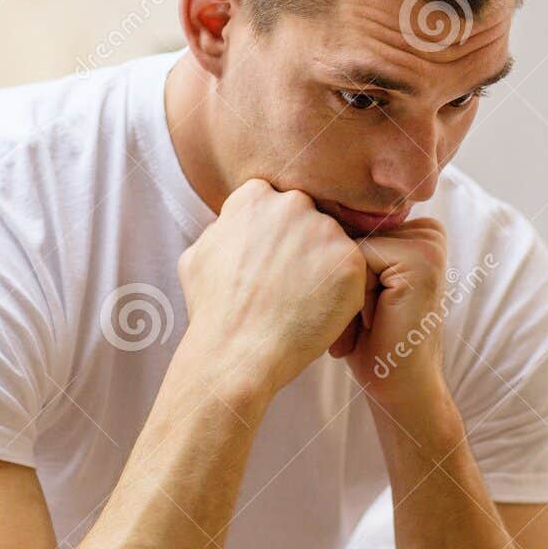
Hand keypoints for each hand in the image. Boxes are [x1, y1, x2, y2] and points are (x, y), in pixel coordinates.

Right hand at [177, 179, 366, 395]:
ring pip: (331, 242)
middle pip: (308, 215)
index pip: (275, 200)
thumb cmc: (213, 311)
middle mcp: (292, 204)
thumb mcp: (197, 256)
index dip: (274, 231)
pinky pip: (350, 270)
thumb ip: (221, 230)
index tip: (270, 258)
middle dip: (301, 242)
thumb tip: (230, 226)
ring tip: (301, 302)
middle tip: (289, 282)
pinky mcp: (349, 259)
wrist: (237, 352)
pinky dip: (340, 290)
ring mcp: (324, 229)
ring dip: (322, 266)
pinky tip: (318, 311)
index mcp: (254, 196)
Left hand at [334, 217, 451, 400]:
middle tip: (359, 327)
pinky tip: (371, 327)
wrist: (399, 390)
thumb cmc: (368, 341)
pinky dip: (353, 300)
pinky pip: (357, 261)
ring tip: (362, 329)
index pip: (348, 226)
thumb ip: (343, 245)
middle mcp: (428, 231)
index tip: (353, 311)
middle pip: (347, 233)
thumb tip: (298, 209)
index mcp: (416, 230)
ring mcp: (429, 244)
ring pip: (349, 247)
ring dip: (344, 294)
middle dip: (339, 283)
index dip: (337, 271)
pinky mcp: (421, 262)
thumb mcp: (353, 283)